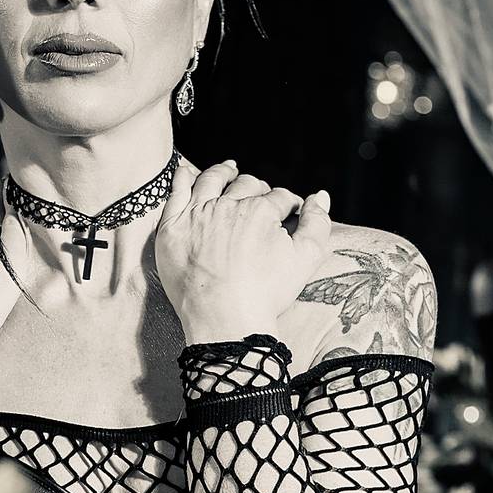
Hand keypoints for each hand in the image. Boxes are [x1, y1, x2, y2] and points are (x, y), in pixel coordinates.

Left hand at [154, 158, 331, 342]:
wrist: (224, 321)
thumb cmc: (266, 294)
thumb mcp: (306, 258)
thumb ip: (318, 222)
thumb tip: (320, 196)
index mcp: (261, 210)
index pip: (279, 197)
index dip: (287, 204)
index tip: (288, 213)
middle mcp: (227, 206)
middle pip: (246, 185)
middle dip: (258, 189)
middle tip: (261, 199)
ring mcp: (197, 214)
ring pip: (212, 181)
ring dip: (224, 173)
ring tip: (229, 171)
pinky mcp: (172, 227)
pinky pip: (176, 191)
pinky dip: (183, 178)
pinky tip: (188, 173)